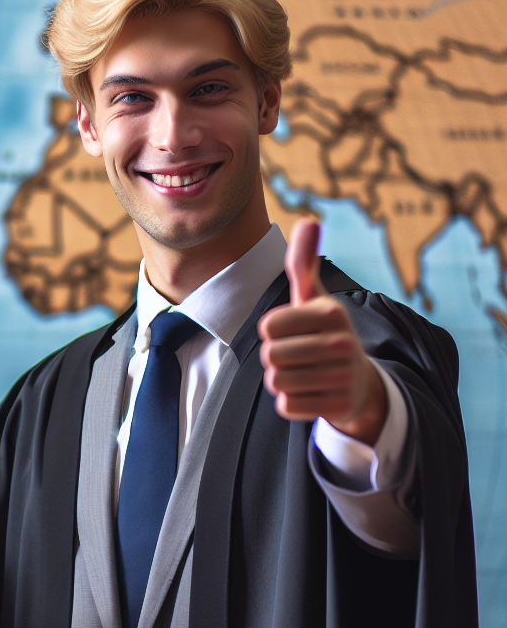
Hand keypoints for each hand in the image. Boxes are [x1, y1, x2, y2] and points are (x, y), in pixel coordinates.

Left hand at [258, 218, 386, 444]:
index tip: (292, 330)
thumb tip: (309, 221)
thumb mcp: (314, 297)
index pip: (267, 325)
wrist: (359, 382)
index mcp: (332, 312)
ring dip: (282, 379)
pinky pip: (286, 406)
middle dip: (275, 357)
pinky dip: (291, 402)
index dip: (271, 330)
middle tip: (298, 355)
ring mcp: (343, 376)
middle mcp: (342, 343)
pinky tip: (311, 393)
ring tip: (304, 372)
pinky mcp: (338, 406)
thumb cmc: (324, 332)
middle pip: (270, 356)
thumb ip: (303, 262)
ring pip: (276, 381)